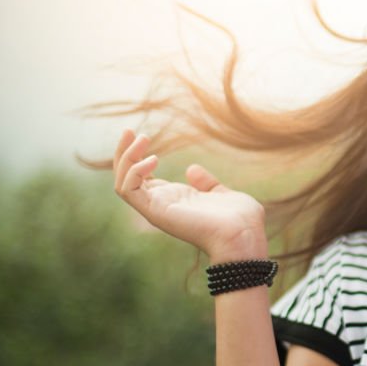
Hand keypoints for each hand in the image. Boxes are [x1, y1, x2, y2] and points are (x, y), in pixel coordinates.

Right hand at [112, 130, 267, 258]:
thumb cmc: (240, 219)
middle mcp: (161, 204)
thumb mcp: (222, 193)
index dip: (136, 157)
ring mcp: (156, 209)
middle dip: (125, 152)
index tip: (140, 135)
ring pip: (122, 182)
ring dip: (126, 157)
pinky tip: (153, 159)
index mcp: (174, 200)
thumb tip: (192, 170)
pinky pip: (128, 190)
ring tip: (142, 138)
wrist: (244, 235)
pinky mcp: (155, 211)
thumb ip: (207, 183)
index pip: (142, 178)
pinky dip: (135, 171)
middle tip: (131, 130)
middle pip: (126, 177)